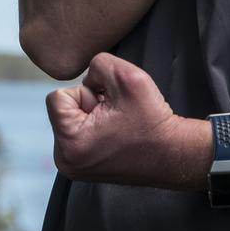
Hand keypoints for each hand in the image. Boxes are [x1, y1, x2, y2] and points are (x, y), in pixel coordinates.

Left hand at [46, 53, 203, 187]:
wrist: (172, 153)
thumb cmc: (152, 119)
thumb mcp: (127, 76)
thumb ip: (99, 64)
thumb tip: (88, 77)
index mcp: (70, 143)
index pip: (57, 97)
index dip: (87, 92)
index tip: (110, 105)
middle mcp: (65, 161)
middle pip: (64, 108)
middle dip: (89, 102)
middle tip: (117, 115)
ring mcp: (73, 167)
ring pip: (72, 118)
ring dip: (93, 113)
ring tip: (118, 123)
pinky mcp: (82, 167)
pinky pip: (78, 132)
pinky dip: (95, 126)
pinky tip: (116, 132)